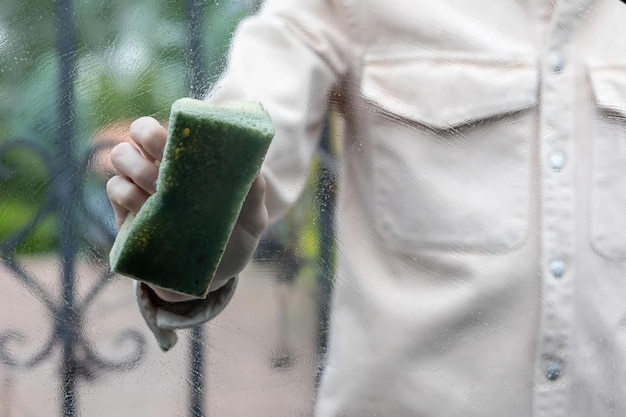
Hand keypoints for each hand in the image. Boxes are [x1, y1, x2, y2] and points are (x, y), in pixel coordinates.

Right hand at [106, 116, 267, 301]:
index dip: (176, 122)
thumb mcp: (252, 221)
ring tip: (159, 189)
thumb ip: (254, 196)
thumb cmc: (233, 241)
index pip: (179, 125)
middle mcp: (166, 165)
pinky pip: (116, 188)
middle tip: (165, 158)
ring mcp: (143, 186)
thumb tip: (256, 171)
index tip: (186, 136)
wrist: (209, 279)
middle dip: (148, 135)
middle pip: (142, 131)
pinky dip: (127, 194)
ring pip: (122, 154)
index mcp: (195, 160)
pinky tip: (146, 208)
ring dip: (136, 165)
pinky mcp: (126, 211)